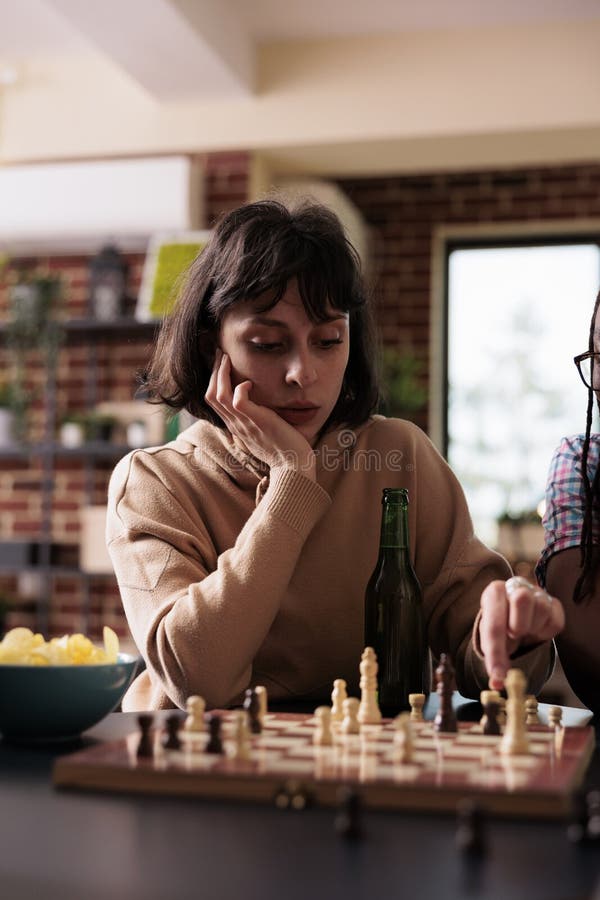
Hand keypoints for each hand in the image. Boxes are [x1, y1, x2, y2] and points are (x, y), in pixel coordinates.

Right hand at [205, 351, 315, 476]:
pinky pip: (238, 401)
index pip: (213, 401)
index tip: (221, 364)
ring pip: (219, 395)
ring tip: (227, 358)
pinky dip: (240, 388)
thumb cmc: (284, 450)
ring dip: (221, 373)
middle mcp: (235, 425)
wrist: (293, 467)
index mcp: (236, 426)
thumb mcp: (264, 432)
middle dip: (214, 371)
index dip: (214, 380)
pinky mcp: (256, 422)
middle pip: (211, 395)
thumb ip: (257, 419)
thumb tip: (259, 406)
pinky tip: (250, 383)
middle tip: (220, 354)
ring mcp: (244, 424)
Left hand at [478, 576, 564, 689]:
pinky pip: (556, 622)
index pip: (494, 624)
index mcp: (494, 593)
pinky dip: (546, 632)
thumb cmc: (500, 624)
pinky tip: (535, 630)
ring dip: (532, 629)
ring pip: (542, 609)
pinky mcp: (554, 603)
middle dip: (517, 626)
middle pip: (522, 600)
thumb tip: (498, 682)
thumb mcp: (491, 636)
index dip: (496, 654)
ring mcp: (537, 592)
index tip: (498, 677)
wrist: (514, 616)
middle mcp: (515, 586)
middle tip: (514, 635)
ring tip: (523, 632)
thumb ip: (494, 657)